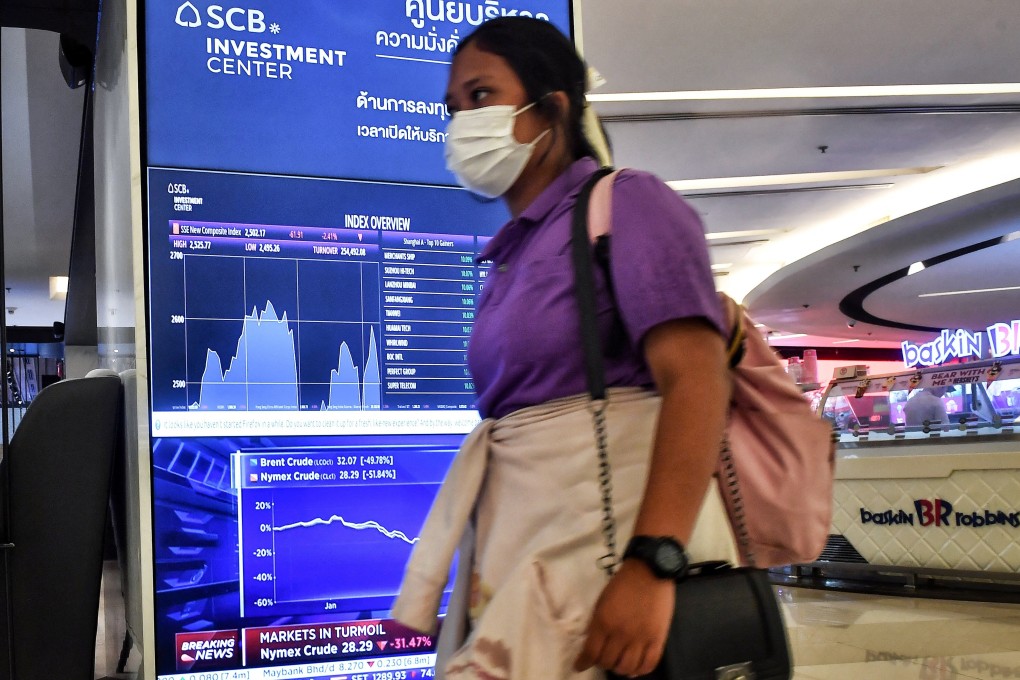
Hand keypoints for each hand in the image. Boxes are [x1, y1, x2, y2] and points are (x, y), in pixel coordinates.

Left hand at [573, 560, 674, 676]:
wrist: (650, 571)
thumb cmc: (622, 583)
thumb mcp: (601, 600)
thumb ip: (596, 622)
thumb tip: (591, 642)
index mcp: (604, 622)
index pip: (591, 652)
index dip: (583, 663)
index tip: (580, 666)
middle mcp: (621, 634)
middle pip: (608, 662)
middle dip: (602, 663)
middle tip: (603, 658)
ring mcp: (641, 638)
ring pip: (627, 668)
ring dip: (620, 669)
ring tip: (618, 663)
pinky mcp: (658, 639)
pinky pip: (649, 664)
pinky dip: (640, 672)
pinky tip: (634, 669)